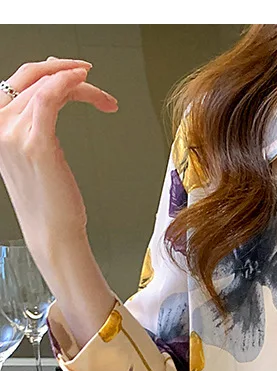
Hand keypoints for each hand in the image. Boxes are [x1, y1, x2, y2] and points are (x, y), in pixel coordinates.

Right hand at [0, 57, 117, 258]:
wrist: (53, 233)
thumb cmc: (51, 202)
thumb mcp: (37, 154)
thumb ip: (37, 123)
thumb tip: (52, 94)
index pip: (19, 83)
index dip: (48, 70)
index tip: (74, 72)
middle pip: (32, 79)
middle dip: (64, 70)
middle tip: (89, 74)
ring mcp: (13, 134)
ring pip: (46, 87)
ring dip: (80, 86)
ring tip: (104, 98)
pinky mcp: (35, 143)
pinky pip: (49, 97)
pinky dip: (68, 84)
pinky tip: (86, 83)